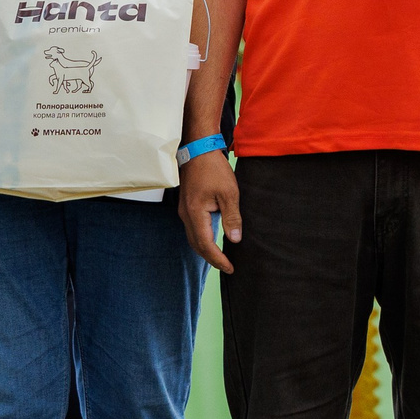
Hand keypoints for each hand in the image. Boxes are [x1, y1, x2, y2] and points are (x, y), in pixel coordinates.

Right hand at [178, 151, 239, 274]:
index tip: (230, 268)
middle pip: (196, 245)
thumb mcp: (229, 193)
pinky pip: (193, 229)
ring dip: (206, 250)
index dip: (218, 259)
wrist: (198, 150)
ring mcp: (184, 211)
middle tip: (227, 267)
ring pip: (193, 238)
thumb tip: (235, 239)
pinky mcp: (187, 206)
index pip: (205, 245)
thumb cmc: (213, 169)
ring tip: (221, 258)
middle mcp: (186, 215)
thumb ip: (232, 217)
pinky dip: (202, 240)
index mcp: (195, 213)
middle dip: (211, 259)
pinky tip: (213, 240)